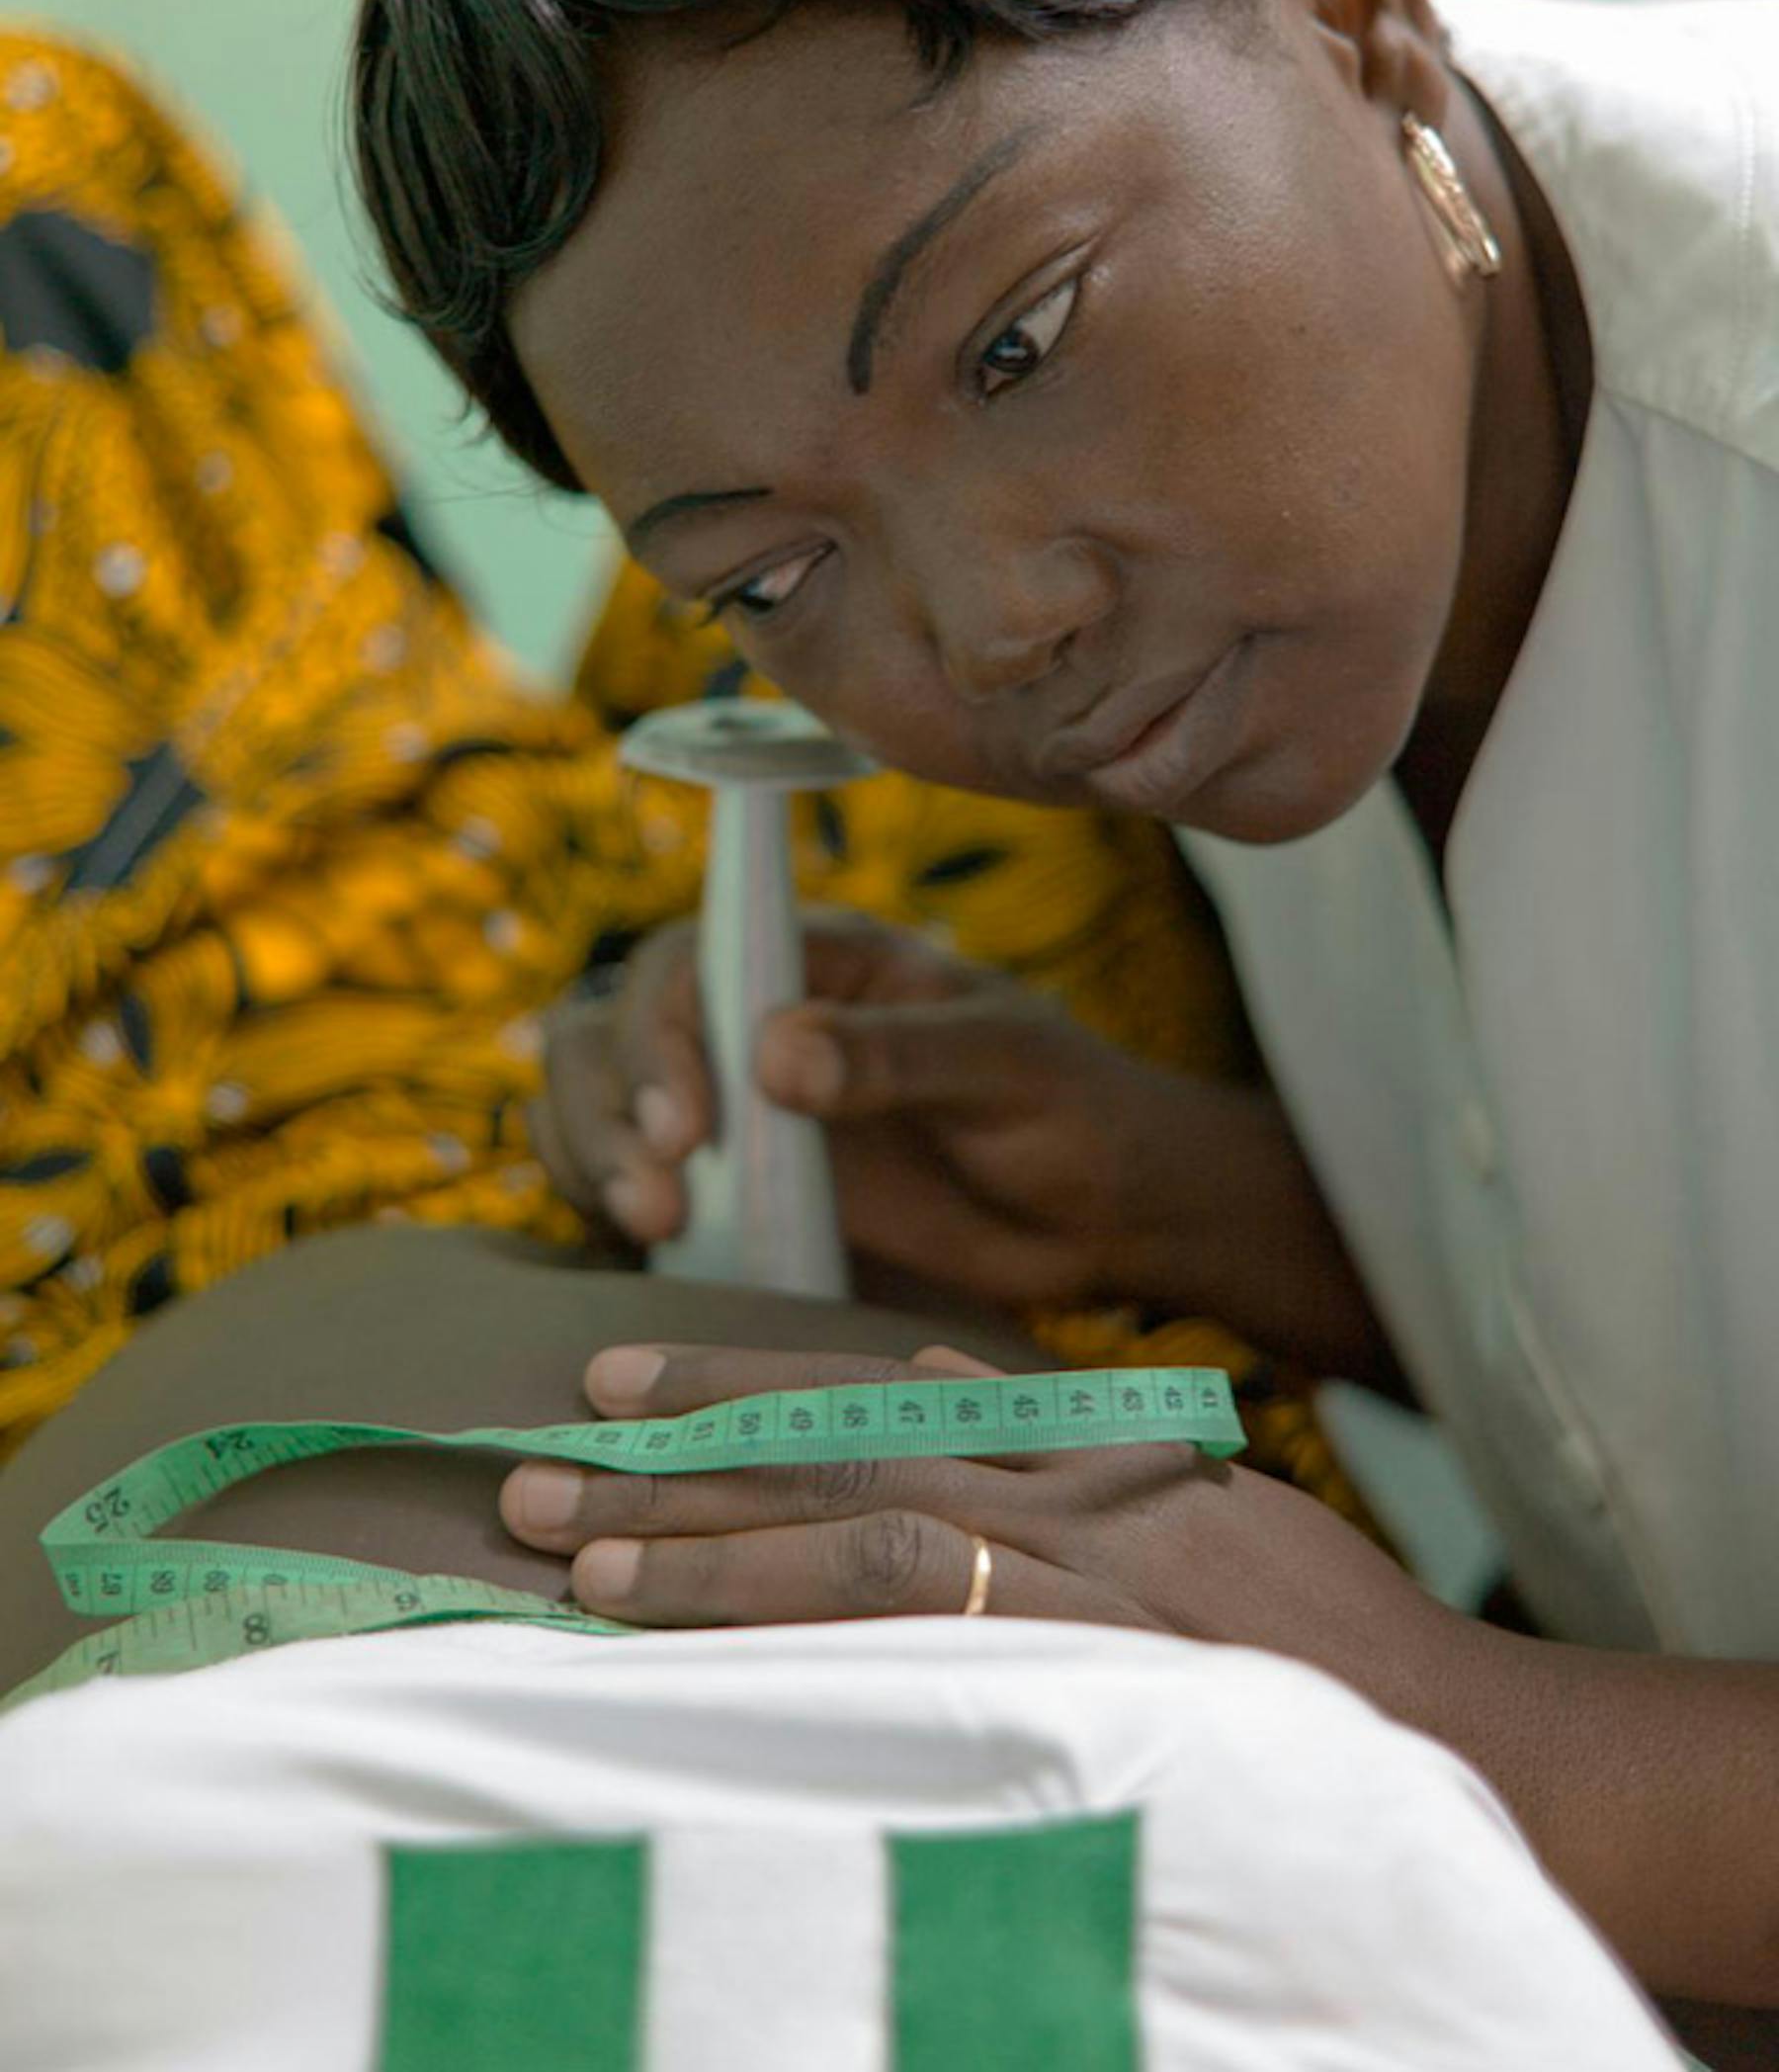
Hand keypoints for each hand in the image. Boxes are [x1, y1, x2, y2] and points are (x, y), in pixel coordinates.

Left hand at [500, 1340, 1461, 1710]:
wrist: (1437, 1722)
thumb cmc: (1309, 1616)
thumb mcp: (1186, 1477)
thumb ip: (1053, 1419)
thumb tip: (928, 1360)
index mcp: (1066, 1437)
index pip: (864, 1393)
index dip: (733, 1385)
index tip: (617, 1378)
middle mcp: (1057, 1491)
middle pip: (829, 1461)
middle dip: (674, 1468)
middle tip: (535, 1469)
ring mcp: (1075, 1582)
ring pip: (855, 1543)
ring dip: (711, 1556)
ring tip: (581, 1566)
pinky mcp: (1096, 1672)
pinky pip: (926, 1641)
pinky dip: (818, 1629)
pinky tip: (715, 1640)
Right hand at [531, 911, 1211, 1311]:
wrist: (1098, 1211)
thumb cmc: (1066, 1107)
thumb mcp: (1004, 1064)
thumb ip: (898, 1055)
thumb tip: (774, 1056)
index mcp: (815, 959)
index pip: (689, 959)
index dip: (661, 1029)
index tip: (690, 1122)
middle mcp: (748, 1022)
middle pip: (611, 1028)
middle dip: (610, 1107)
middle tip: (661, 1199)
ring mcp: (729, 1109)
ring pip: (592, 1100)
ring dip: (592, 1155)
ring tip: (656, 1227)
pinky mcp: (728, 1194)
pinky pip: (623, 1183)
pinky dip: (602, 1206)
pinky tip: (645, 1250)